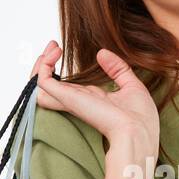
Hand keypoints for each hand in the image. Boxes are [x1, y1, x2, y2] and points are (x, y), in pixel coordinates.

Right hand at [30, 41, 159, 152]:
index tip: (60, 48)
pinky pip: (44, 83)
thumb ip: (117, 68)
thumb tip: (102, 53)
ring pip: (39, 85)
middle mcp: (77, 100)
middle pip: (47, 86)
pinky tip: (54, 55)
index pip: (65, 86)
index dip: (59, 68)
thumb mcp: (131, 85)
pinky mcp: (68, 99)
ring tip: (53, 48)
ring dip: (40, 65)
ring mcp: (70, 100)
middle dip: (44, 64)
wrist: (138, 131)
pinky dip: (44, 67)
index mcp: (90, 99)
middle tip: (53, 46)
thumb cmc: (139, 118)